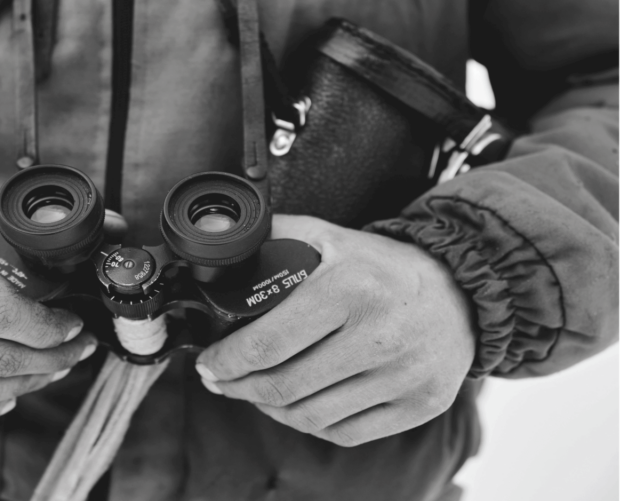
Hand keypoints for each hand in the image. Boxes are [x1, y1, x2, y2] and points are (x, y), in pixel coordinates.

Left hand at [196, 215, 474, 446]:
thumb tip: (219, 242)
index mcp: (350, 288)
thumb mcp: (328, 237)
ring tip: (253, 392)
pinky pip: (346, 432)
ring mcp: (405, 375)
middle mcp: (381, 334)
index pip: (269, 343)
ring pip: (311, 416)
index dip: (227, 362)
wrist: (460, 290)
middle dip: (239, 387)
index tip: (208, 364)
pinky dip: (309, 424)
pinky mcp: (421, 404)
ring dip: (269, 409)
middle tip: (221, 380)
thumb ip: (274, 238)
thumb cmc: (380, 266)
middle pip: (285, 385)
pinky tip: (294, 406)